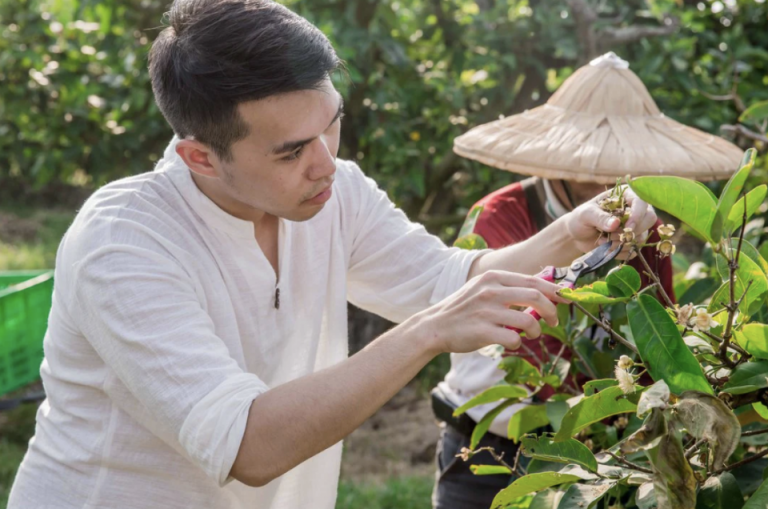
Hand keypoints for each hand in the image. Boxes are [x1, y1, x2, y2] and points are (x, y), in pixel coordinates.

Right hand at [410, 270, 568, 354]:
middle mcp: (491, 291)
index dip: (554, 291)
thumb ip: (510, 285)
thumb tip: (543, 280)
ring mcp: (486, 311)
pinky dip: (518, 343)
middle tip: (554, 322)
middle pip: (535, 297)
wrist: (434, 326)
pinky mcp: (482, 331)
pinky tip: (513, 342)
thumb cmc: (463, 308)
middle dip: (551, 311)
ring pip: (528, 320)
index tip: (566, 300)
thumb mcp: (483, 287)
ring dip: (537, 330)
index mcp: (493, 277)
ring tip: (533, 334)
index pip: (533, 280)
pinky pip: (513, 339)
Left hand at [563, 186, 656, 258]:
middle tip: (611, 235)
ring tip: (602, 240)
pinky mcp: (632, 242)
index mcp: (624, 196)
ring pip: (642, 237)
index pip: (641, 201)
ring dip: (621, 243)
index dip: (638, 214)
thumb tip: (615, 224)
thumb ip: (599, 217)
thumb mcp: (585, 214)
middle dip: (631, 231)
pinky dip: (620, 251)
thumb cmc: (580, 219)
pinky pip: (634, 250)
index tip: (627, 227)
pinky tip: (606, 247)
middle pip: (649, 218)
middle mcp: (634, 209)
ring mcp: (635, 226)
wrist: (577, 235)